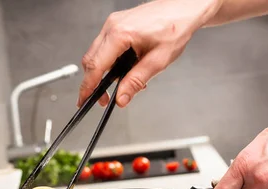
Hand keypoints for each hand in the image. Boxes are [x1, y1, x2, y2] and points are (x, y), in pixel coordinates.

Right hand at [77, 0, 219, 107]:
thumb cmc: (175, 27)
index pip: (95, 65)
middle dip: (93, 83)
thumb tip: (121, 97)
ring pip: (96, 54)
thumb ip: (136, 81)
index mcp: (120, 34)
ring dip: (103, 73)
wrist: (183, 8)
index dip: (88, 86)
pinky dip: (110, 61)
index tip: (84, 100)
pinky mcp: (117, 24)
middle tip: (103, 99)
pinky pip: (105, 46)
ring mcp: (113, 24)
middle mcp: (112, 26)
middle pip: (91, 60)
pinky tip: (124, 70)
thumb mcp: (158, 61)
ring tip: (120, 86)